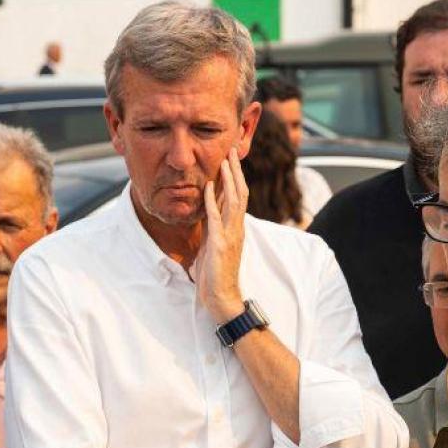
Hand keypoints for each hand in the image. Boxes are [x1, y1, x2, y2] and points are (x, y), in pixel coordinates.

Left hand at [192, 149, 248, 324]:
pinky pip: (215, 218)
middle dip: (235, 170)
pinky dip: (211, 201)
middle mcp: (236, 228)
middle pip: (240, 192)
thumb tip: (208, 216)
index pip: (238, 197)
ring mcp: (230, 235)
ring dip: (228, 179)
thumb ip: (212, 230)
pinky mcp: (219, 244)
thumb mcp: (212, 247)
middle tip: (232, 149)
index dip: (235, 177)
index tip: (231, 159)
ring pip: (233, 200)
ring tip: (224, 160)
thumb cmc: (215, 276)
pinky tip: (207, 186)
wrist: (222, 298)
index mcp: (235, 228)